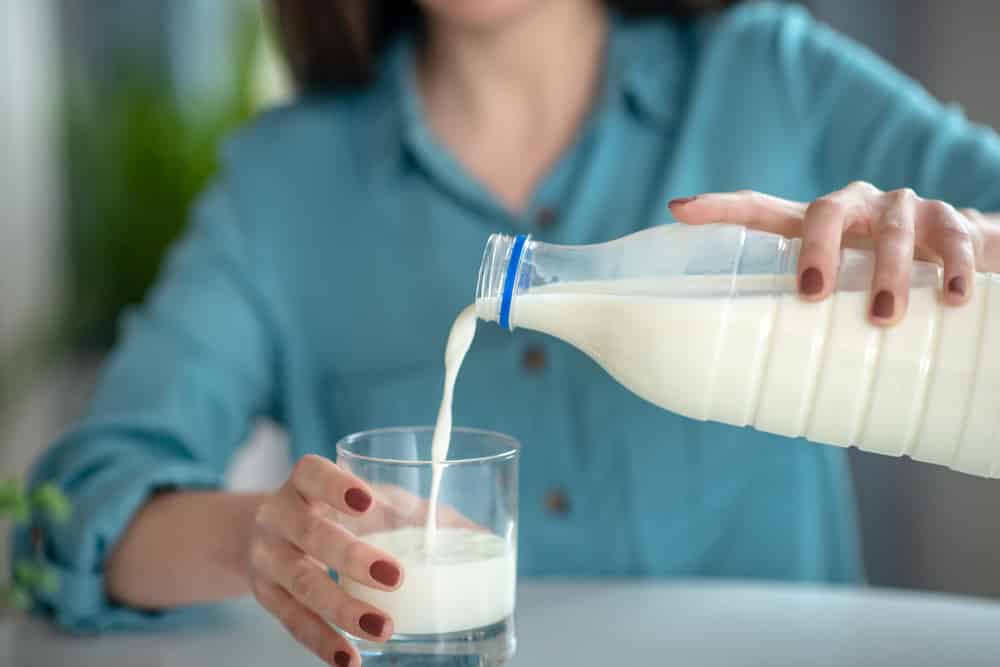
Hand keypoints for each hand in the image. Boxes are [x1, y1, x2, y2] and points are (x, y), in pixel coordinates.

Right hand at [250, 455, 402, 666]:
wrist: (265, 534)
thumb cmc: (332, 511)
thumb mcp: (364, 500)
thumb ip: (413, 511)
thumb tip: (478, 533)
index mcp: (303, 484)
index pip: (311, 473)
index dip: (335, 486)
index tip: (366, 501)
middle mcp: (278, 517)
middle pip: (310, 534)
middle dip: (352, 557)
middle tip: (395, 577)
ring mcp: (268, 558)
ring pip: (302, 583)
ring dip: (343, 608)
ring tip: (382, 627)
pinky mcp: (267, 596)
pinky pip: (293, 622)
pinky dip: (323, 641)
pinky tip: (350, 657)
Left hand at [670, 182, 997, 325]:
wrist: (956, 251)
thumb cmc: (873, 277)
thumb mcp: (837, 288)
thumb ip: (800, 315)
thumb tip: (749, 386)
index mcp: (812, 222)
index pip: (758, 207)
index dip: (717, 207)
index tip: (677, 209)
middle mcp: (853, 206)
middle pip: (826, 213)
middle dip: (817, 251)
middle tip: (812, 295)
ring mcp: (900, 209)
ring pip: (891, 231)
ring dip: (887, 272)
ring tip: (883, 316)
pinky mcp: (948, 221)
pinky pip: (951, 240)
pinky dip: (952, 269)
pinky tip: (954, 298)